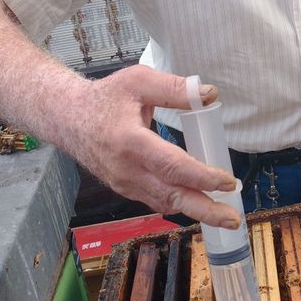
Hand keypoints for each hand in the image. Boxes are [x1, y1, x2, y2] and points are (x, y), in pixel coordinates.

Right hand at [72, 65, 239, 227]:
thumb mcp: (138, 81)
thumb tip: (209, 94)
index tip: (228, 181)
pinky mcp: (125, 188)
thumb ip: (174, 88)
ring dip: (196, 211)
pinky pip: (156, 200)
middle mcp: (126, 170)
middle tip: (233, 219)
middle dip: (205, 210)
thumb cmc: (105, 97)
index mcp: (130, 142)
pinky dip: (179, 204)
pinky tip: (200, 202)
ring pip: (165, 203)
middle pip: (171, 196)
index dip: (201, 176)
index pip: (171, 166)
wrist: (67, 118)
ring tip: (224, 215)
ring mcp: (124, 183)